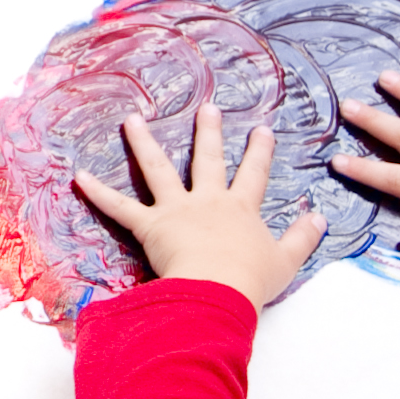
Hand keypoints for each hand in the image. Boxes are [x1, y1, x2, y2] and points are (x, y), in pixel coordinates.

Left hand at [73, 98, 322, 306]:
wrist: (219, 290)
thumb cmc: (250, 280)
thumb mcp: (285, 260)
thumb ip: (303, 238)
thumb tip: (320, 218)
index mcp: (240, 209)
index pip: (252, 174)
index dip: (258, 152)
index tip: (261, 130)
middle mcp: (208, 201)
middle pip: (207, 160)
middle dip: (208, 132)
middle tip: (207, 108)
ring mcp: (177, 210)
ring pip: (158, 170)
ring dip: (144, 143)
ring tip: (132, 120)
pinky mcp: (151, 226)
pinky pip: (120, 208)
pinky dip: (99, 193)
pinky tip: (80, 176)